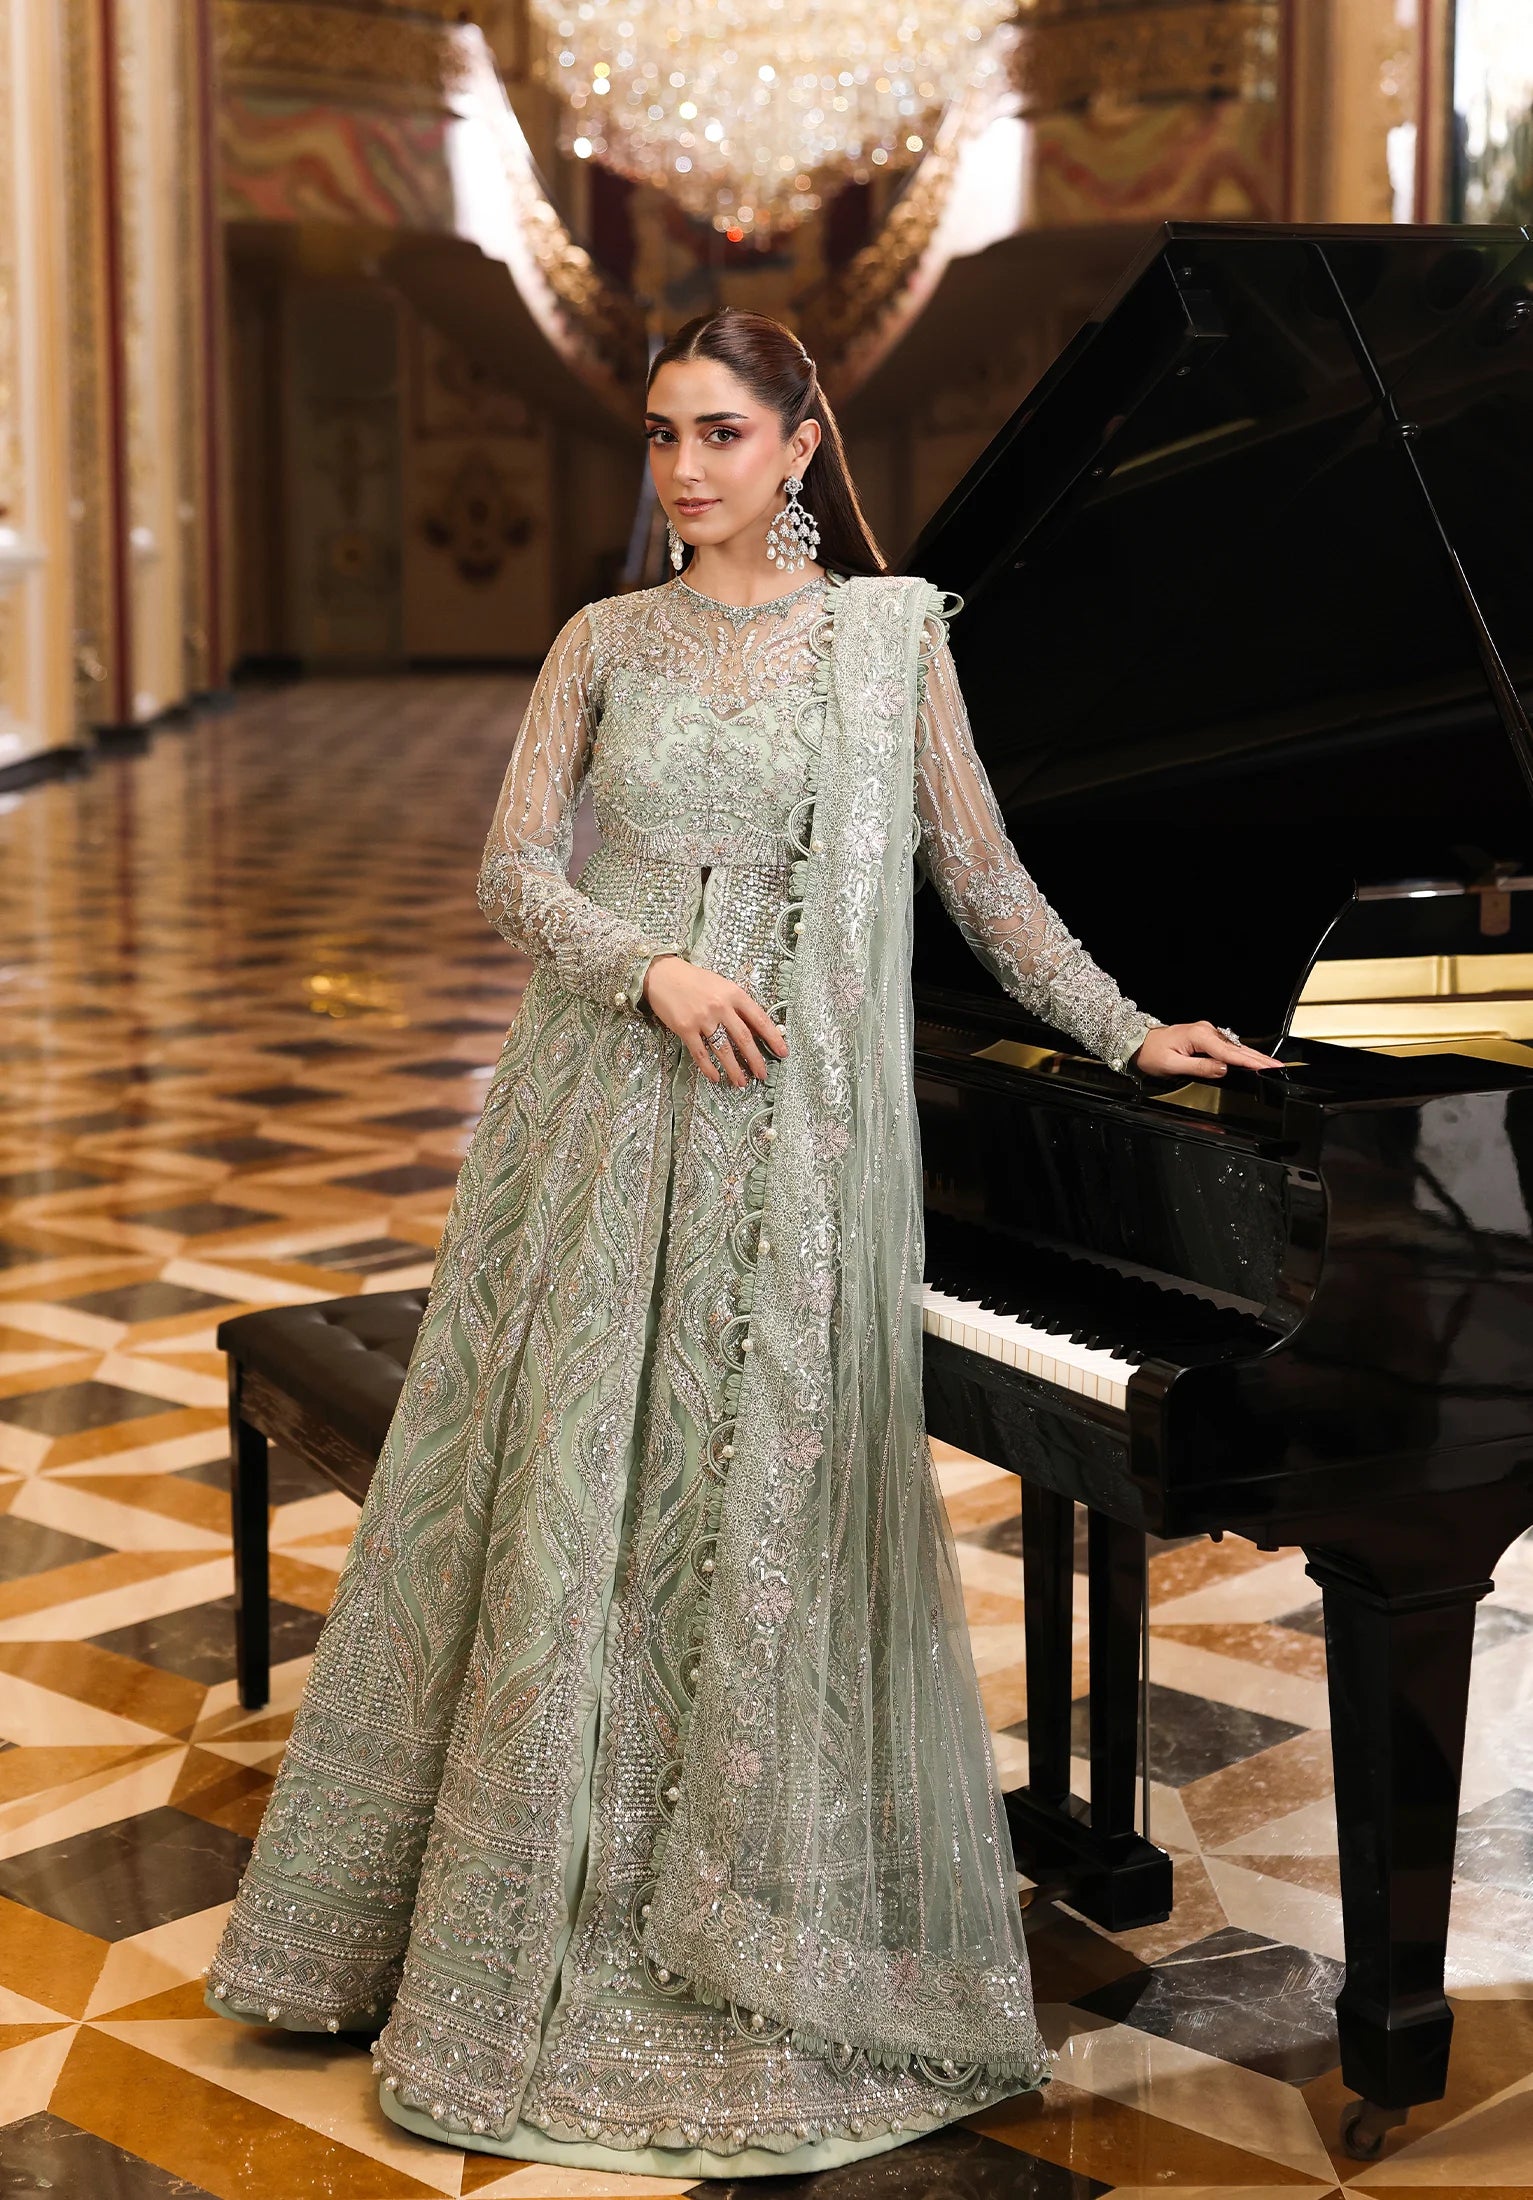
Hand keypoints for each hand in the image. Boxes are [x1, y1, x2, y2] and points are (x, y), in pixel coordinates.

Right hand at [642, 955, 787, 1087]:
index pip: (760, 1019)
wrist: (663, 975)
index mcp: (734, 994)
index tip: (783, 1052)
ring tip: (741, 1082)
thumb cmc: (695, 980)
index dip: (773, 1038)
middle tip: (762, 1075)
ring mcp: (702, 1019)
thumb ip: (739, 1005)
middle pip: (744, 1038)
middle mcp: (720, 1007)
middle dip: (756, 1060)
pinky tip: (716, 1077)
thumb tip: (757, 1029)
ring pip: (724, 1050)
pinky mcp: (685, 1029)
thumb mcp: (723, 986)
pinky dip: (709, 1068)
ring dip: (734, 1069)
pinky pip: (700, 1053)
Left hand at [1132, 1022, 1283, 1081]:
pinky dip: (1241, 1054)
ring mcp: (1206, 1033)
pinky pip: (1227, 1047)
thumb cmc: (1151, 1053)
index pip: (1230, 1053)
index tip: (1267, 1067)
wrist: (1137, 1043)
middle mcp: (1206, 1031)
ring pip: (1234, 1048)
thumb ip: (1200, 1068)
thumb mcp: (1173, 1065)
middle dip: (1259, 1059)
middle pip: (1237, 1048)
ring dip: (1252, 1057)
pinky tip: (1251, 1060)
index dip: (1250, 1062)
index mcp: (1199, 1036)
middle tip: (1278, 1067)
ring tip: (1270, 1065)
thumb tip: (1223, 1069)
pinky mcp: (1205, 1037)